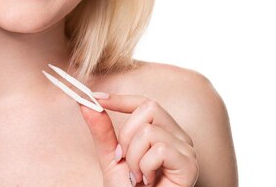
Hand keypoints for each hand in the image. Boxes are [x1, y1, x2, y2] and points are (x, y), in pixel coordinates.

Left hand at [80, 94, 197, 186]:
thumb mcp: (111, 156)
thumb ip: (102, 130)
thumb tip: (85, 102)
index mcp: (163, 132)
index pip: (145, 103)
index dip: (120, 98)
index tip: (96, 98)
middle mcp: (179, 137)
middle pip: (149, 108)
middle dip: (126, 134)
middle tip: (124, 158)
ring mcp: (186, 150)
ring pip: (149, 131)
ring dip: (134, 157)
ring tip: (138, 176)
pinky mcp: (189, 165)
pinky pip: (160, 150)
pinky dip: (145, 167)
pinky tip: (148, 181)